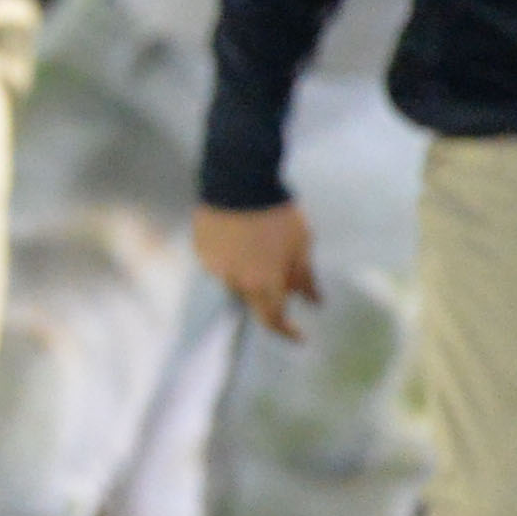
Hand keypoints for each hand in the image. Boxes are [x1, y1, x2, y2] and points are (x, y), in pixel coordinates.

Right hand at [194, 201, 319, 339]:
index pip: (273, 320)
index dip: (287, 332)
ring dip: (250, 273)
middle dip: (270, 294)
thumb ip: (306, 278)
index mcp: (262, 283)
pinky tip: (242, 238)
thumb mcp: (301, 244)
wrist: (237, 179)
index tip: (301, 336)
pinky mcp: (201, 249)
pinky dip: (234, 258)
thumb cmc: (276, 214)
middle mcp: (234, 282)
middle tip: (282, 277)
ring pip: (236, 281)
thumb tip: (315, 302)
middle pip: (253, 301)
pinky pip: (220, 263)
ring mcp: (214, 266)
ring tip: (261, 247)